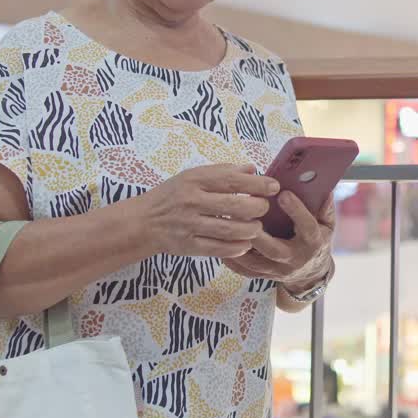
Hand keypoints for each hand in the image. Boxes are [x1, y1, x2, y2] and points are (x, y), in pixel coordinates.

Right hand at [136, 164, 277, 257]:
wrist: (143, 221)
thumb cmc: (173, 195)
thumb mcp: (192, 176)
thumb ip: (222, 172)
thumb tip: (252, 169)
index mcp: (194, 180)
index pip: (232, 180)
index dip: (257, 183)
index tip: (274, 186)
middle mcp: (192, 201)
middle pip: (234, 205)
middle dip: (257, 207)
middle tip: (265, 208)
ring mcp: (189, 225)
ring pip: (229, 229)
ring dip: (250, 229)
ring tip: (257, 227)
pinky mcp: (188, 246)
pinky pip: (218, 249)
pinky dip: (236, 247)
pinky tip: (245, 243)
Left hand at [222, 190, 334, 290]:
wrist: (310, 272)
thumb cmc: (317, 240)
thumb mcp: (327, 224)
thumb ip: (324, 206)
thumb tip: (323, 187)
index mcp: (313, 243)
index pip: (307, 227)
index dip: (296, 210)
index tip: (283, 193)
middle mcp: (294, 259)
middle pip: (274, 249)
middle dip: (258, 233)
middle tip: (244, 212)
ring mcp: (278, 270)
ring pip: (255, 262)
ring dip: (239, 245)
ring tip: (226, 224)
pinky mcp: (264, 275)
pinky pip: (245, 270)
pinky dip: (231, 259)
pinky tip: (220, 243)